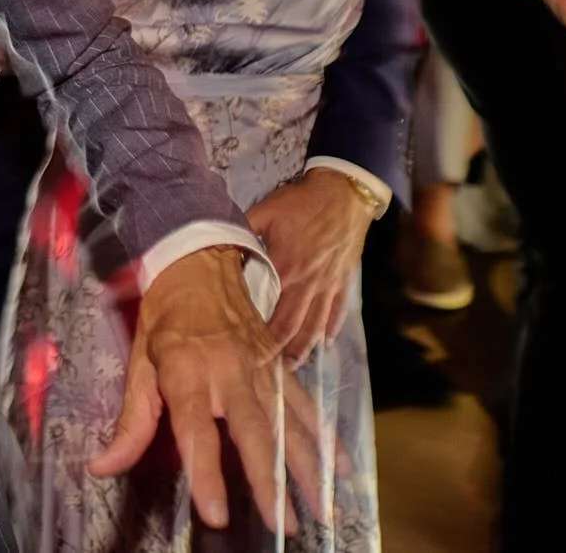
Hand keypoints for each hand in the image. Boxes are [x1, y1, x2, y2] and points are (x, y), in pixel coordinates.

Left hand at [90, 245, 319, 530]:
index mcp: (186, 370)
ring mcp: (261, 368)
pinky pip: (306, 405)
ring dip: (307, 468)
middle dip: (270, 481)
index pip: (196, 431)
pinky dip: (325, 438)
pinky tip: (340, 468)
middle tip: (284, 526)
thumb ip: (130, 423)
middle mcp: (229, 371)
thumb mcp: (138, 363)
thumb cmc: (165, 319)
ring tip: (323, 510)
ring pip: (289, 423)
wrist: (200, 262)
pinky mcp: (281, 365)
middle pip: (253, 432)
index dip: (205, 473)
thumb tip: (101, 467)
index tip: (217, 514)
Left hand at [248, 169, 375, 359]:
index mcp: (286, 269)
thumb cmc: (302, 201)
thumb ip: (243, 230)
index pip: (273, 313)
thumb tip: (221, 245)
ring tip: (295, 365)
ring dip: (307, 347)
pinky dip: (331, 327)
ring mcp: (329, 284)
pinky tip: (325, 342)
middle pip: (296, 327)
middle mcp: (308, 284)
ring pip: (318, 324)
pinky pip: (338, 309)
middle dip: (283, 352)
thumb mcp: (265, 210)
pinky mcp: (344, 279)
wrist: (344, 192)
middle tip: (272, 374)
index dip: (263, 338)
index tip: (251, 356)